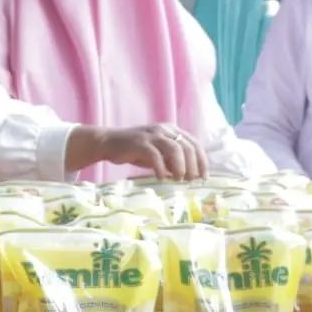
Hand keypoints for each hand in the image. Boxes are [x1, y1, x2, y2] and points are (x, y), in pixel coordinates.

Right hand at [67, 124, 208, 180]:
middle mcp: (164, 130)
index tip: (203, 177)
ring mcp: (152, 135)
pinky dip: (160, 168)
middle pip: (187, 147)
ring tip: (178, 179)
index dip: (201, 161)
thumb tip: (190, 176)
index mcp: (172, 130)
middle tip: (190, 181)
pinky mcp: (140, 142)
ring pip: (175, 149)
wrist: (109, 142)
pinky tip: (161, 178)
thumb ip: (172, 160)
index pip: (194, 144)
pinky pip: (155, 156)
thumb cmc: (135, 150)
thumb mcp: (158, 154)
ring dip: (180, 166)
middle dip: (192, 166)